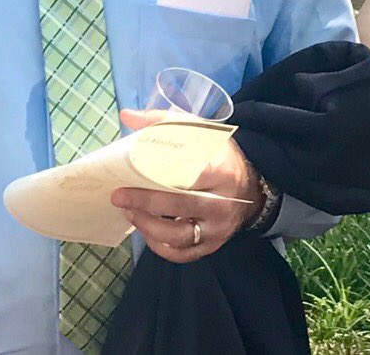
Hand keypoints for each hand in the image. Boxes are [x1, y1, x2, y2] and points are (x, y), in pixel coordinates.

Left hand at [110, 108, 261, 262]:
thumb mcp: (199, 132)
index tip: (135, 168)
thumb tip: (127, 116)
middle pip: (181, 205)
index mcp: (222, 171)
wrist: (250, 189)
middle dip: (145, 202)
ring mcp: (217, 229)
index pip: (193, 173)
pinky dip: (160, 246)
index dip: (162, 173)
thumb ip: (163, 121)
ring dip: (148, 226)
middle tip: (118, 196)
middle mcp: (222, 204)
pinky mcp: (211, 246)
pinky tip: (145, 231)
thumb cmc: (218, 156)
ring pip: (179, 235)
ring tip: (128, 212)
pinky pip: (181, 254)